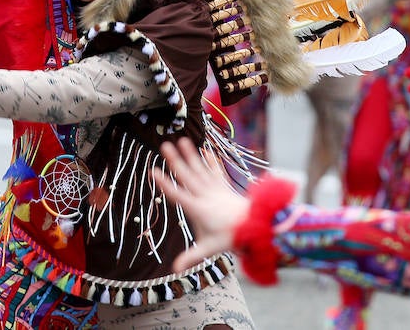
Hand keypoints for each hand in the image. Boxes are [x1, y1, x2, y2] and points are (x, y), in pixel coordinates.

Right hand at [152, 138, 248, 271]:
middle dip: (176, 160)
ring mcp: (215, 189)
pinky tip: (205, 149)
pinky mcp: (224, 187)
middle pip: (188, 176)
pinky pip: (215, 171)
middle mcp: (205, 195)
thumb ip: (191, 257)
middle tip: (165, 145)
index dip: (165, 183)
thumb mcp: (209, 249)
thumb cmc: (230, 237)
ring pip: (200, 169)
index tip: (153, 171)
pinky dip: (211, 160)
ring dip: (191, 154)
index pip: (178, 195)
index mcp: (198, 209)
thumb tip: (174, 270)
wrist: (256, 226)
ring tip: (182, 139)